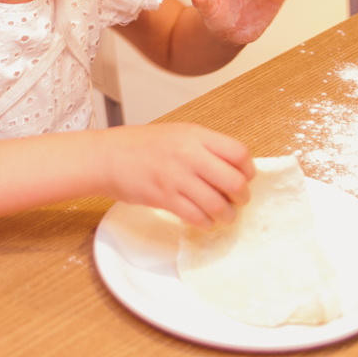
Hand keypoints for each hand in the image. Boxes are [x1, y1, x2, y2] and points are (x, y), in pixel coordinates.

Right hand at [95, 123, 254, 227]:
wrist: (108, 156)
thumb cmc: (143, 146)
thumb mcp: (179, 135)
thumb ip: (205, 148)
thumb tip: (235, 169)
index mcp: (196, 135)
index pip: (239, 153)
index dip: (249, 170)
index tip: (245, 177)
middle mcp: (189, 154)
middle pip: (234, 181)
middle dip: (242, 196)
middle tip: (238, 200)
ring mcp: (176, 177)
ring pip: (218, 204)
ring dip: (227, 215)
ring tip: (224, 215)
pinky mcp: (164, 198)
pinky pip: (196, 217)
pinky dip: (205, 223)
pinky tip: (203, 220)